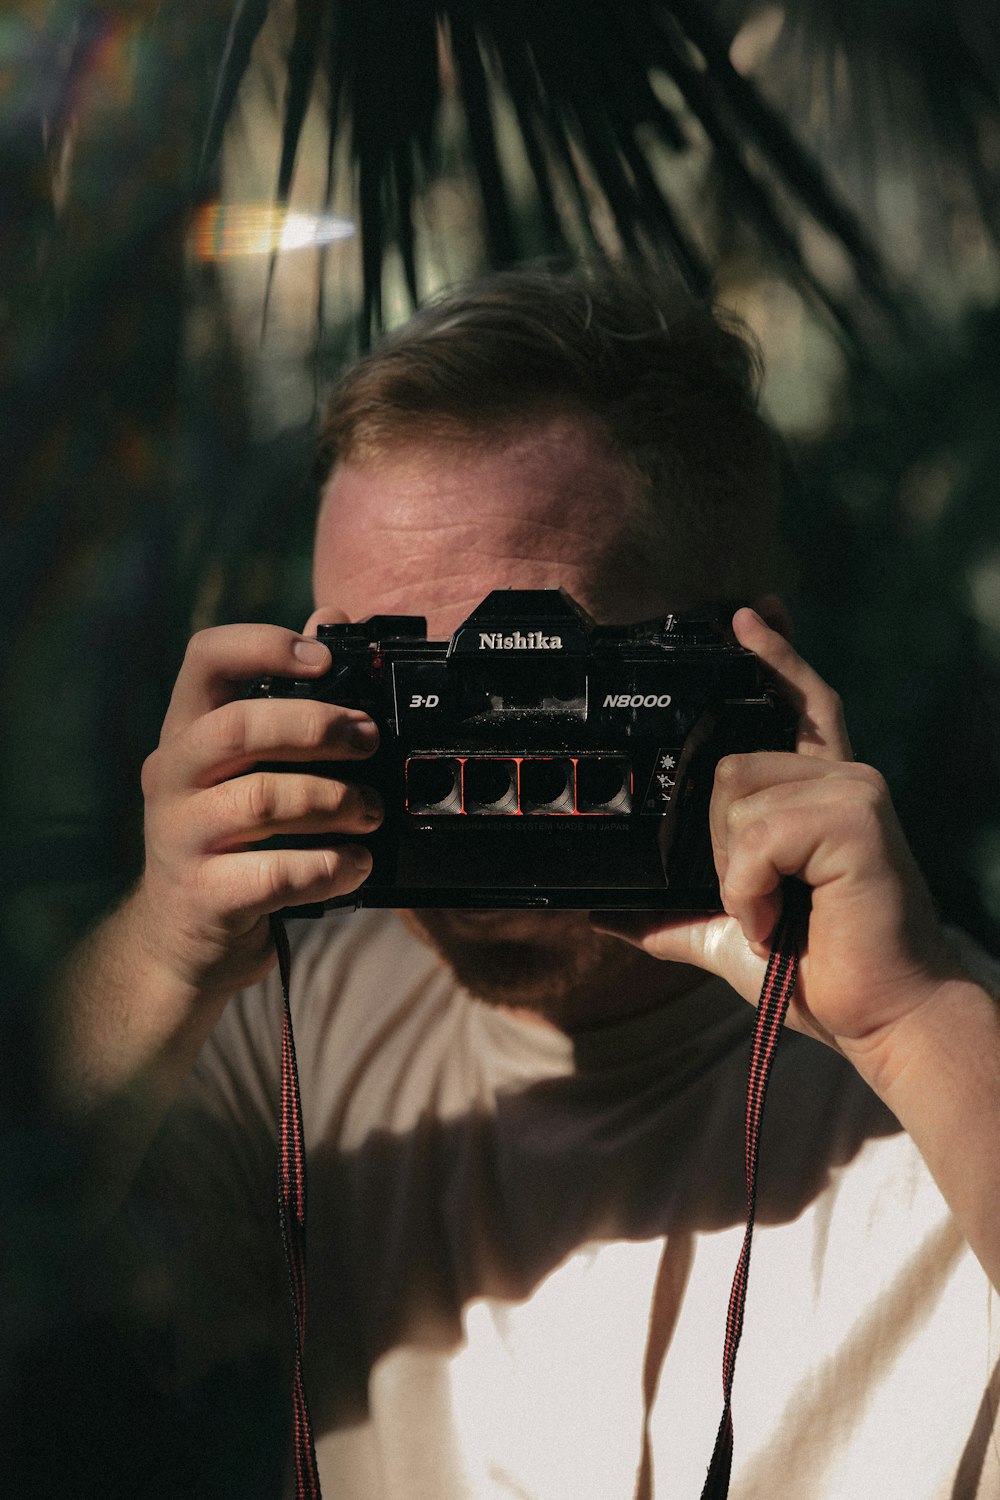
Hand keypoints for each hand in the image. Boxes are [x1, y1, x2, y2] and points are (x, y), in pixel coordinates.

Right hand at [133, 616, 380, 999]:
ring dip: (334, 800)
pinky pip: (275, 874)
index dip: (266, 644)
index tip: (326, 659)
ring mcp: (179, 838)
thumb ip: (286, 699)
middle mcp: (171, 777)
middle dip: (316, 727)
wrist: (183, 945)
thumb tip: (330, 619)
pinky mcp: (203, 896)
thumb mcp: (248, 768)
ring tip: (371, 811)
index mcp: (186, 732)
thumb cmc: (230, 843)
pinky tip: (355, 865)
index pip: (205, 658)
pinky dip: (330, 867)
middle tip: (368, 741)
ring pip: (262, 800)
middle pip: (236, 727)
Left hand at [597, 608, 961, 1068]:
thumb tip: (601, 910)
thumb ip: (668, 913)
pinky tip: (779, 918)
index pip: (797, 701)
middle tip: (761, 901)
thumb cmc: (818, 974)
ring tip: (775, 914)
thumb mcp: (726, 932)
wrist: (882, 1019)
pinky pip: (756, 832)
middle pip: (728, 762)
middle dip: (717, 842)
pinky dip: (748, 888)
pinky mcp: (856, 816)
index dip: (771, 653)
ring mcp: (852, 789)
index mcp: (820, 792)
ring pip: (734, 792)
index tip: (743, 612)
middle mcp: (840, 778)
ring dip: (732, 872)